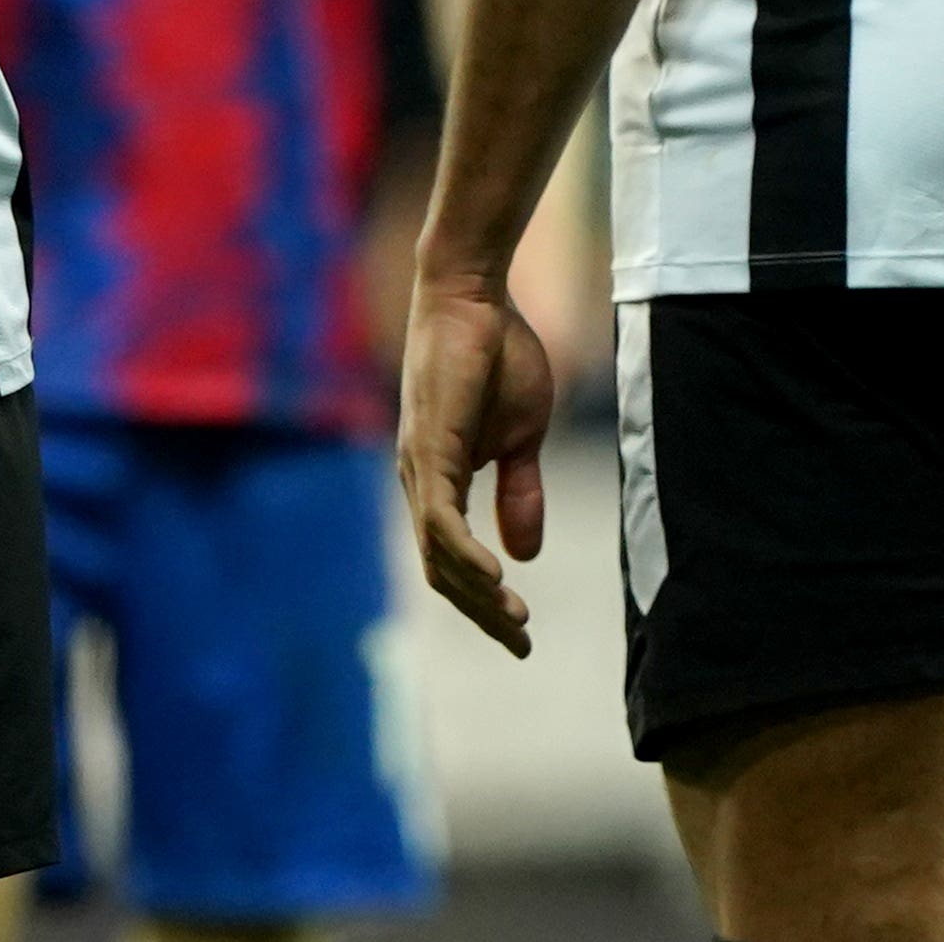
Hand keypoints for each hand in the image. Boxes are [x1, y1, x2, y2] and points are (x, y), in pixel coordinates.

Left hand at [398, 272, 557, 655]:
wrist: (478, 299)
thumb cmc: (498, 358)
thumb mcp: (522, 439)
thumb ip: (520, 493)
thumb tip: (525, 554)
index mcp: (440, 479)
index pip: (452, 558)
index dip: (485, 599)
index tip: (523, 632)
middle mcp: (419, 478)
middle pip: (440, 567)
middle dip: (481, 611)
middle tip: (521, 644)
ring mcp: (419, 465)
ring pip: (438, 551)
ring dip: (477, 592)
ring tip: (515, 619)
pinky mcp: (429, 447)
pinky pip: (439, 516)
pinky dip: (462, 552)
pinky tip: (495, 579)